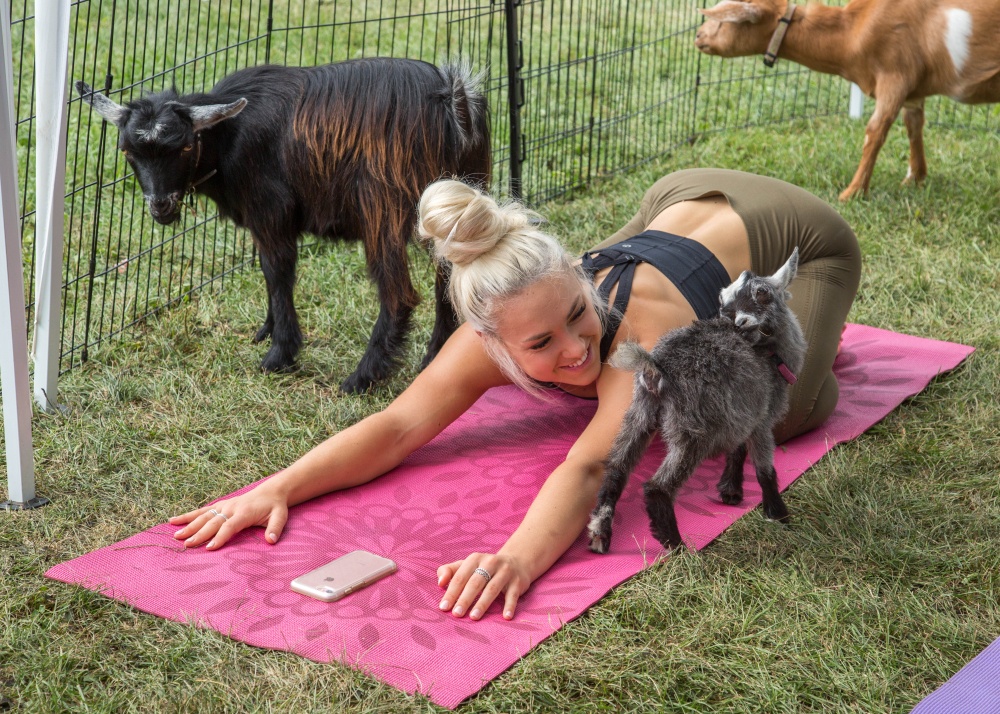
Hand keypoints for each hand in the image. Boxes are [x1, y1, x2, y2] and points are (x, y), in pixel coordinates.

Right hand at [168, 485, 288, 550]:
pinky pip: (202, 511)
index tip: (210, 548)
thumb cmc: (275, 507)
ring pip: (204, 516)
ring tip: (175, 536)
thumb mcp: (280, 517)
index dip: (220, 537)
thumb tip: (270, 540)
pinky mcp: (220, 505)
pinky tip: (173, 521)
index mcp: (244, 512)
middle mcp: (231, 508)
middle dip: (199, 534)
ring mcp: (224, 505)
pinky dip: (187, 516)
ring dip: (189, 525)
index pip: (230, 526)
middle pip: (213, 522)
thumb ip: (275, 528)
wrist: (271, 491)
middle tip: (187, 545)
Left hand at [436, 552, 531, 620]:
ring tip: (473, 617)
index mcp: (475, 559)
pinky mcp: (517, 582)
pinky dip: (509, 606)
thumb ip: (450, 571)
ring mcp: (505, 572)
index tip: (444, 607)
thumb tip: (439, 583)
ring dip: (482, 603)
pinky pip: (513, 595)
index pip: (460, 576)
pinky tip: (505, 617)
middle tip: (456, 614)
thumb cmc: (485, 569)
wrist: (516, 562)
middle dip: (465, 598)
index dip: (451, 592)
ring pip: (492, 588)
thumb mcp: (467, 565)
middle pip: (475, 582)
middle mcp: (490, 563)